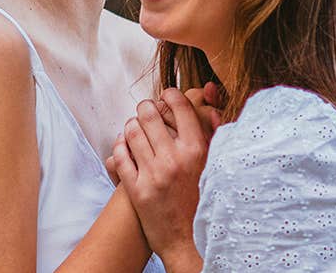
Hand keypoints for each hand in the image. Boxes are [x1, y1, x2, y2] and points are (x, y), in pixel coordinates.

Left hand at [111, 88, 208, 270]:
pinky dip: (120, 146)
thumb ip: (212, 137)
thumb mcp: (215, 166)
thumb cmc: (205, 201)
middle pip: (149, 115)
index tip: (167, 95)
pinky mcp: (137, 189)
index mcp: (197, 150)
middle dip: (146, 108)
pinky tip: (125, 146)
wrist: (190, 241)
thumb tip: (209, 109)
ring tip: (136, 128)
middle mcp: (174, 160)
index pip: (179, 107)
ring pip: (132, 132)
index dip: (171, 95)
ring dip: (131, 125)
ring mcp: (153, 174)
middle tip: (146, 110)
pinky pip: (120, 156)